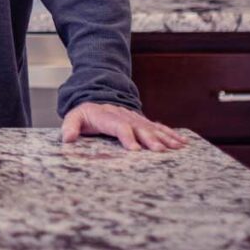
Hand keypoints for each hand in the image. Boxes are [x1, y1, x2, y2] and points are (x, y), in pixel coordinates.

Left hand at [60, 102, 187, 151]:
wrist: (98, 98)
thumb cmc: (86, 114)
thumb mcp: (74, 117)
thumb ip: (70, 126)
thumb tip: (67, 139)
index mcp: (107, 116)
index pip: (118, 126)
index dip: (126, 136)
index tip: (135, 150)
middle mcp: (124, 116)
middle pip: (139, 127)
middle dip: (150, 139)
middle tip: (160, 151)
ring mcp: (136, 118)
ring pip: (152, 127)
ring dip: (164, 137)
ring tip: (176, 147)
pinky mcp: (143, 122)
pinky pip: (159, 127)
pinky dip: (171, 134)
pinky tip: (182, 142)